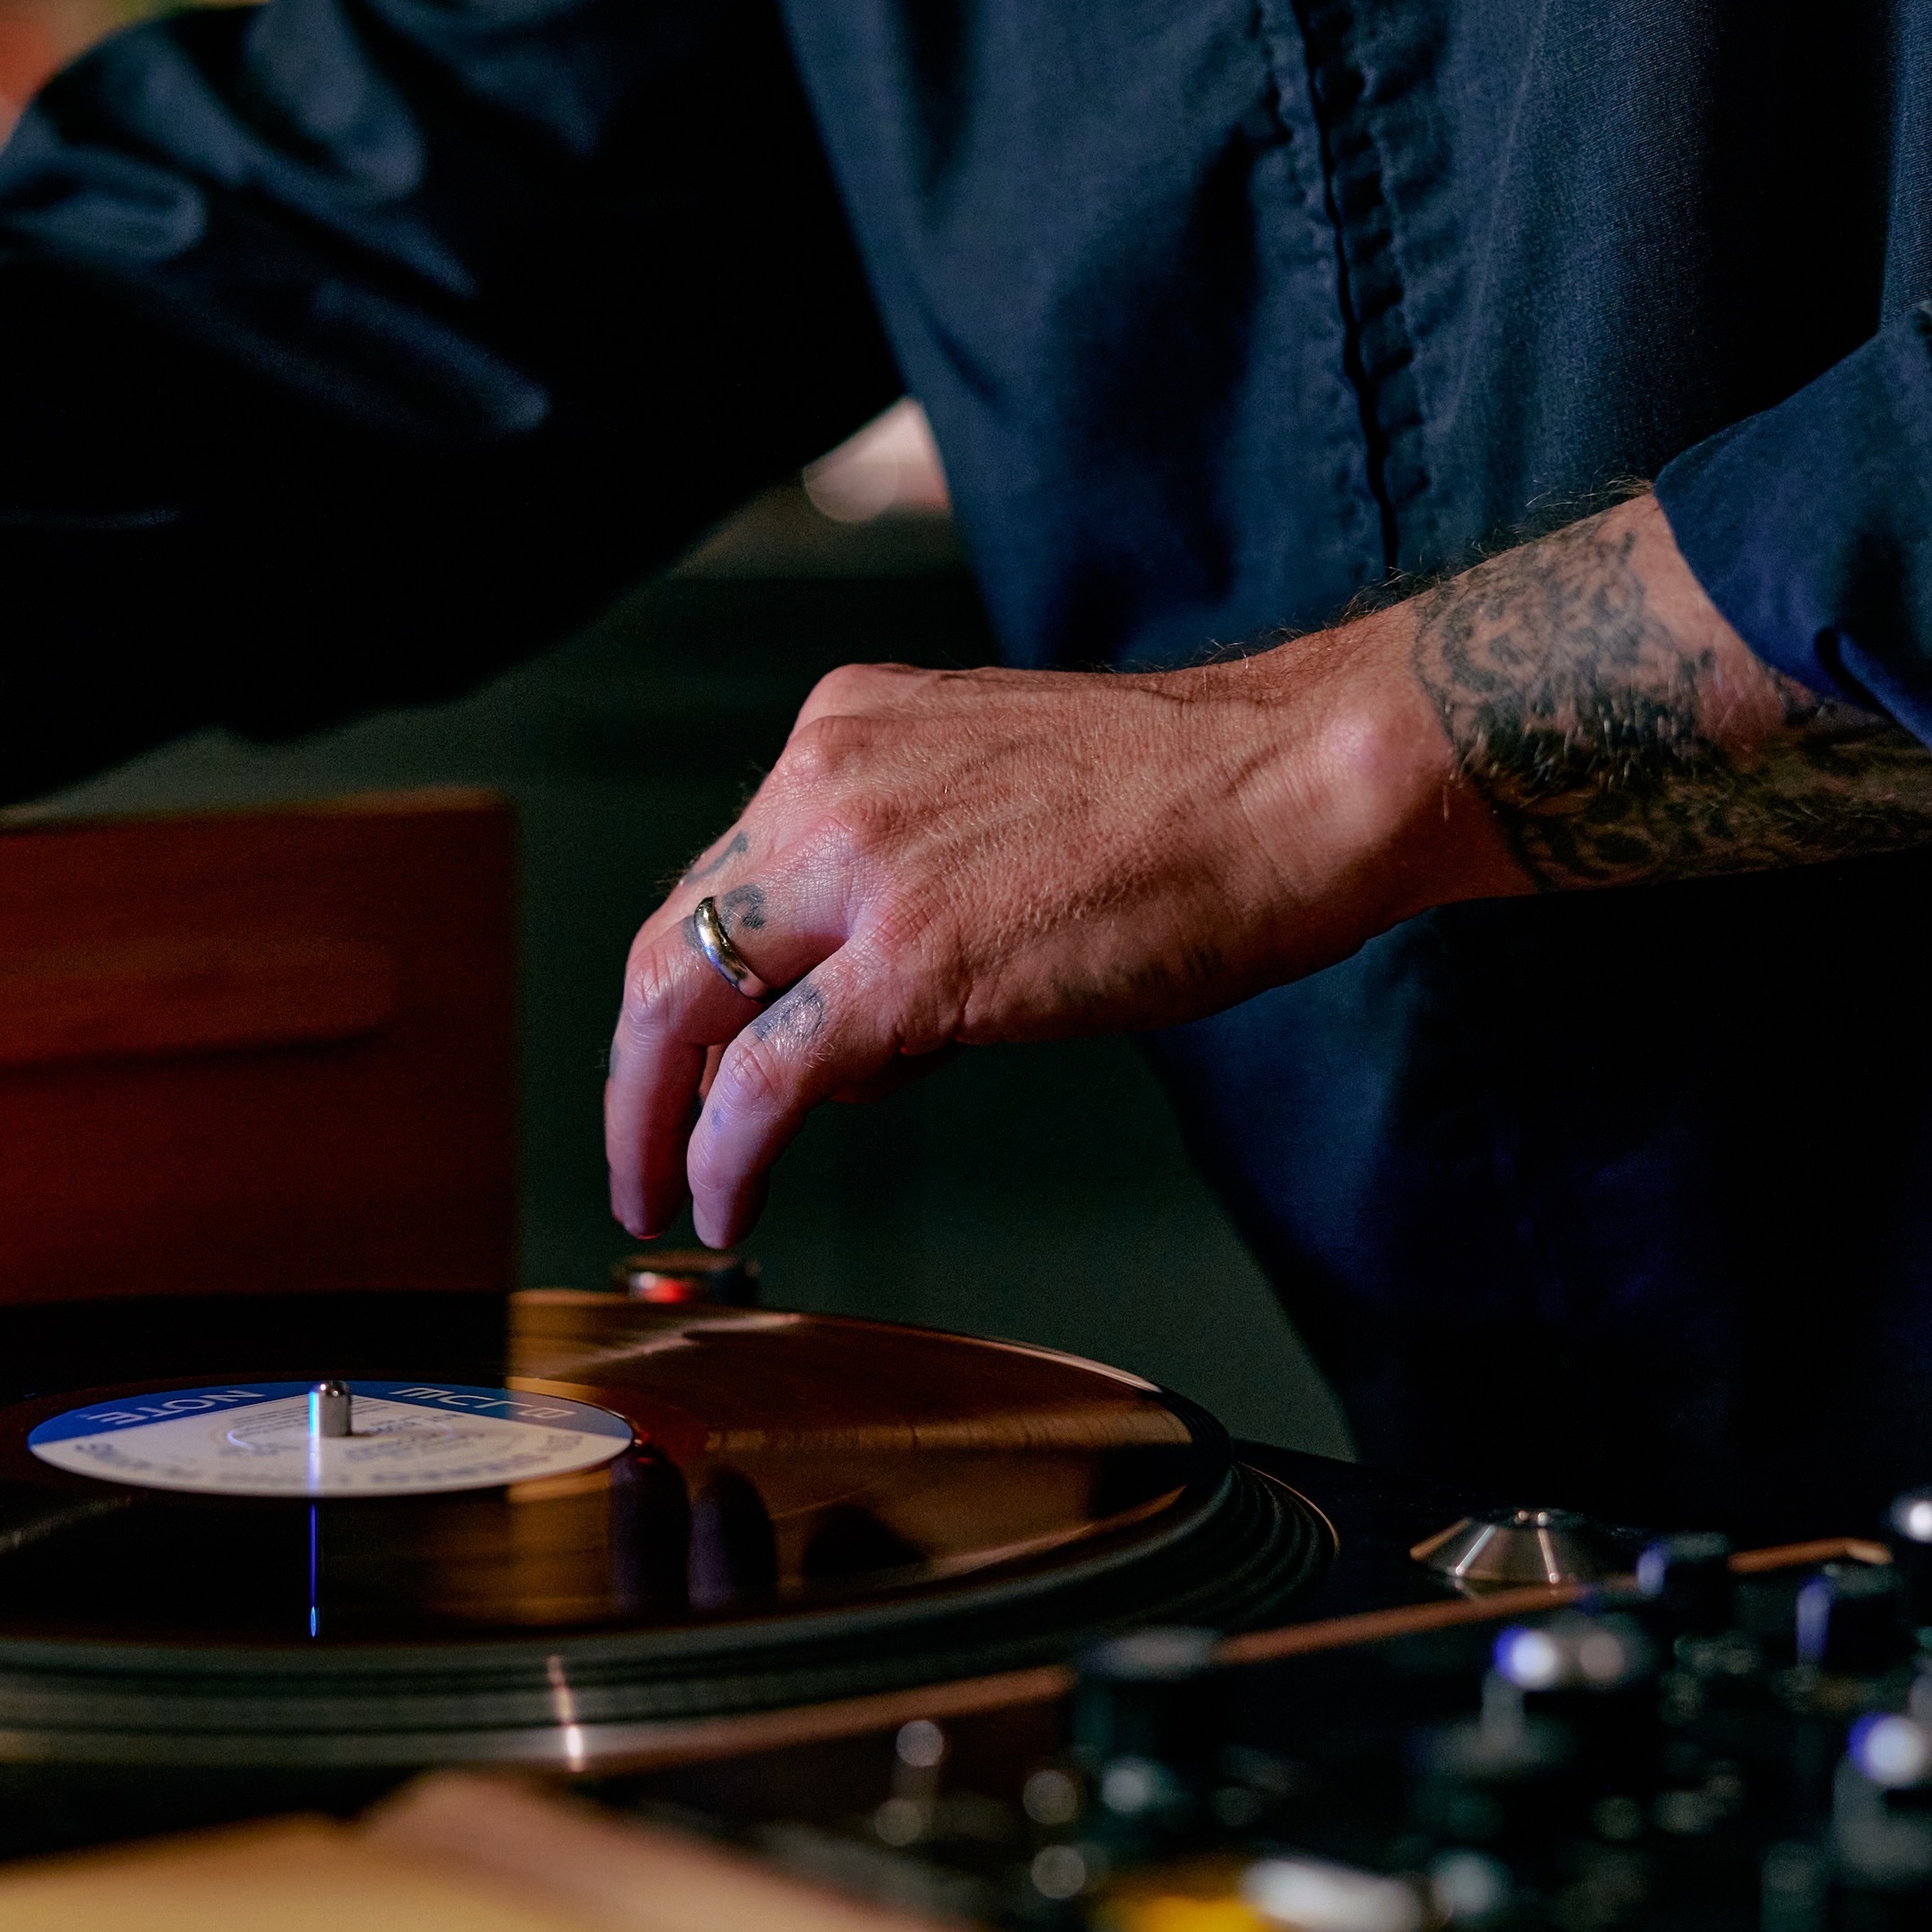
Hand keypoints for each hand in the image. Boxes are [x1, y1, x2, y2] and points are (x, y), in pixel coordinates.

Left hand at [603, 491, 1931, 1246]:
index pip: (723, 872)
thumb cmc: (1200, 799)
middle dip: (634, 1061)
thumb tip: (864, 1014)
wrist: (1298, 782)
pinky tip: (724, 1202)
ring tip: (663, 1194)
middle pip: (670, 938)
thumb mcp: (1004, 791)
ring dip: (654, 1119)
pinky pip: (764, 1083)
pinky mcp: (906, 967)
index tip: (676, 1052)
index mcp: (847, 729)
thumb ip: (910, 870)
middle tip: (633, 1145)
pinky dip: (721, 1154)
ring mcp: (859, 872)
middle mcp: (827, 783)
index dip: (688, 983)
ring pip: (685, 1008)